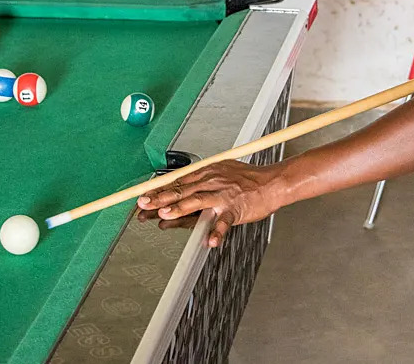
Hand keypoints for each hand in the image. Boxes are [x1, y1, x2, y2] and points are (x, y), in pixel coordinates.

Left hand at [137, 160, 287, 247]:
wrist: (271, 183)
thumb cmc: (245, 180)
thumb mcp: (219, 174)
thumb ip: (197, 187)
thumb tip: (174, 203)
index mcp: (205, 173)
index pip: (176, 182)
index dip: (158, 191)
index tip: (142, 198)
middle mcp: (211, 182)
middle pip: (181, 191)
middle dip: (160, 199)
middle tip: (143, 206)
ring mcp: (223, 196)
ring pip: (197, 202)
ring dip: (180, 209)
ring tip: (164, 217)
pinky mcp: (235, 208)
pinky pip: (224, 222)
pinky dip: (217, 232)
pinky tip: (209, 241)